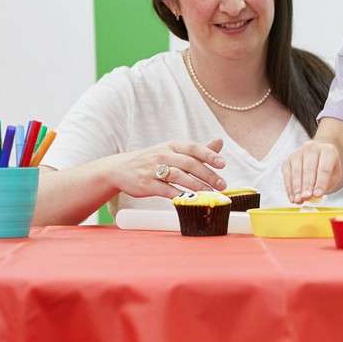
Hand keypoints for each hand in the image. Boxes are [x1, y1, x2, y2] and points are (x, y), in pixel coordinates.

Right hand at [106, 139, 226, 198]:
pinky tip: (190, 199)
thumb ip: (197, 150)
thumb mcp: (172, 151)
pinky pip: (165, 190)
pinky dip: (179, 195)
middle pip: (188, 163)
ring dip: (196, 186)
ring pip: (178, 176)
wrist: (120, 169)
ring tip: (210, 194)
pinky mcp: (146, 184)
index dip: (209, 155)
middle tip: (221, 185)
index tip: (223, 164)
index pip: (193, 148)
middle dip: (207, 175)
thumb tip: (220, 142)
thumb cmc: (152, 161)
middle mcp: (162, 155)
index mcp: (171, 146)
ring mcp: (153, 170)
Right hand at [284, 140, 342, 202]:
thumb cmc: (329, 169)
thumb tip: (315, 196)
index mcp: (328, 151)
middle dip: (307, 184)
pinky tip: (292, 197)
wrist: (320, 158)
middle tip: (306, 197)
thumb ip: (327, 185)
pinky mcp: (288, 160)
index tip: (318, 194)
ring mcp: (298, 153)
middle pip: (309, 168)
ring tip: (298, 200)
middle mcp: (312, 148)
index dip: (321, 182)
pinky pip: (287, 174)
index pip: (324, 167)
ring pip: (296, 170)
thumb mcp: (334, 177)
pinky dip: (289, 187)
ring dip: (296, 187)